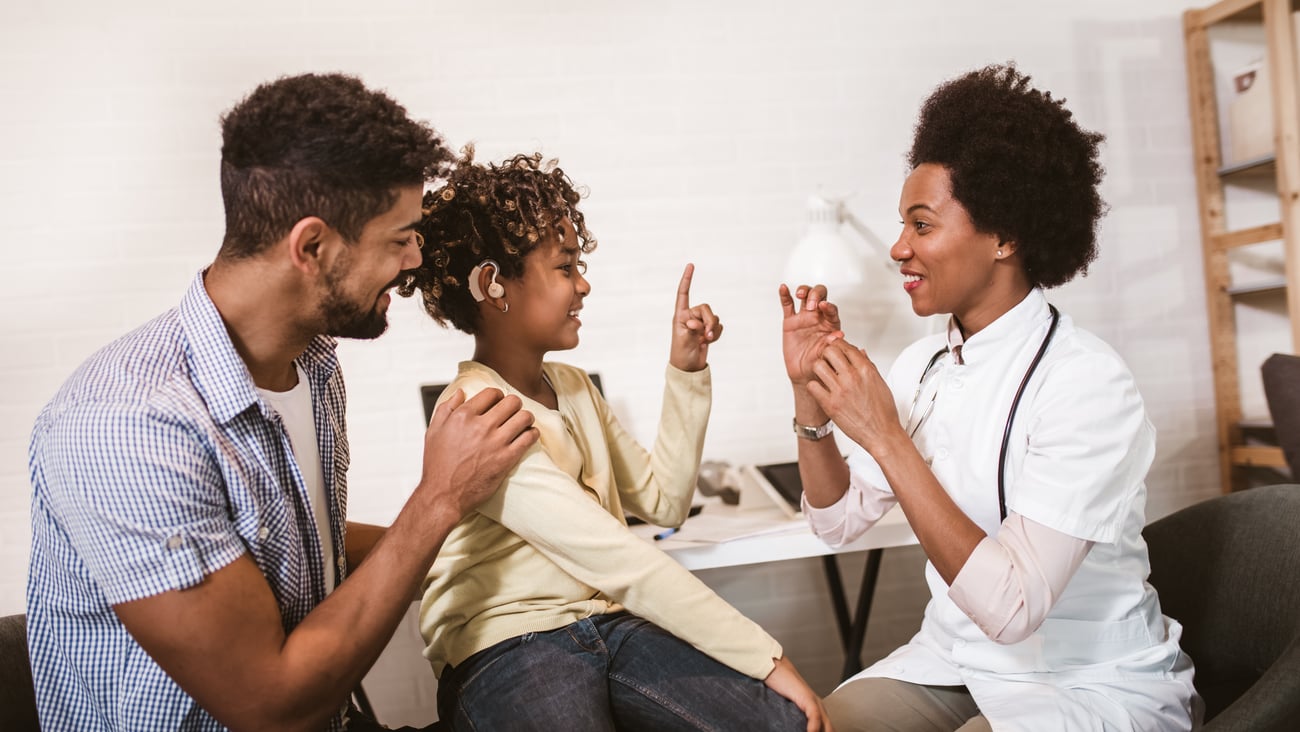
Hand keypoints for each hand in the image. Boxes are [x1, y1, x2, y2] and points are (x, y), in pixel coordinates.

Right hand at [417, 387, 536, 516]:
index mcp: (463, 416)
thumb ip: (447, 408)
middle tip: (513, 411)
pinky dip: (532, 434)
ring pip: (524, 417)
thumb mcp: (433, 431)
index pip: (491, 393)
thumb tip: (461, 392)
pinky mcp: (506, 459)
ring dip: (526, 418)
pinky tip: (528, 435)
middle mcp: (480, 426)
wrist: (444, 495)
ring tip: (523, 422)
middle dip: (514, 404)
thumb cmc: (437, 464)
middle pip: (512, 402)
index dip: (498, 396)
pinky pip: (529, 438)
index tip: (499, 402)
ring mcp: (495, 442)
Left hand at [669, 263, 721, 371]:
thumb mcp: (684, 340)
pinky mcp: (709, 330)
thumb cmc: (681, 354)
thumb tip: (698, 322)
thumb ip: (692, 328)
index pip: (683, 293)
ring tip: (706, 340)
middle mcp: (690, 316)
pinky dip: (717, 334)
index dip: (687, 279)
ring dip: (713, 329)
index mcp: (680, 315)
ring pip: (714, 317)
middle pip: (706, 308)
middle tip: (705, 334)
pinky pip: (719, 326)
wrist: (689, 368)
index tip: (691, 265)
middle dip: (709, 320)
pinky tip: (709, 341)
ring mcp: (700, 323)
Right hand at [764, 656, 833, 731]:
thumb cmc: (778, 687)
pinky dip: (814, 727)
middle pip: (830, 730)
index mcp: (817, 711)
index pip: (828, 731)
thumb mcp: (788, 709)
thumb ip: (794, 720)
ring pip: (827, 727)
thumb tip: (788, 728)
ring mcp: (815, 702)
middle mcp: (819, 707)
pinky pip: (815, 716)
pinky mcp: (807, 697)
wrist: (773, 667)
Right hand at [779, 283, 843, 386]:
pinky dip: (785, 295)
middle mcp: (818, 317)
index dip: (828, 306)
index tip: (823, 306)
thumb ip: (831, 345)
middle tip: (811, 305)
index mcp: (831, 324)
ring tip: (800, 294)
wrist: (804, 373)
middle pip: (820, 295)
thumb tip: (838, 335)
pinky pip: (788, 304)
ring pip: (805, 295)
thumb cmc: (818, 365)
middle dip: (816, 295)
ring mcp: (804, 317)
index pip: (832, 309)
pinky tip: (783, 288)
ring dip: (804, 290)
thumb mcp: (826, 356)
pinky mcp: (790, 321)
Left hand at [806, 338, 901, 453]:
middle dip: (827, 354)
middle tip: (828, 361)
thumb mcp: (880, 383)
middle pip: (830, 351)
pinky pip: (812, 386)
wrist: (881, 434)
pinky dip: (814, 386)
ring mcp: (840, 391)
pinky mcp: (830, 405)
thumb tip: (860, 353)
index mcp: (865, 370)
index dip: (838, 345)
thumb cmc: (883, 412)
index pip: (846, 346)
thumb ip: (868, 365)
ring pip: (818, 366)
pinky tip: (820, 389)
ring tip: (824, 375)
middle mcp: (852, 377)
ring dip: (819, 368)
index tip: (836, 349)